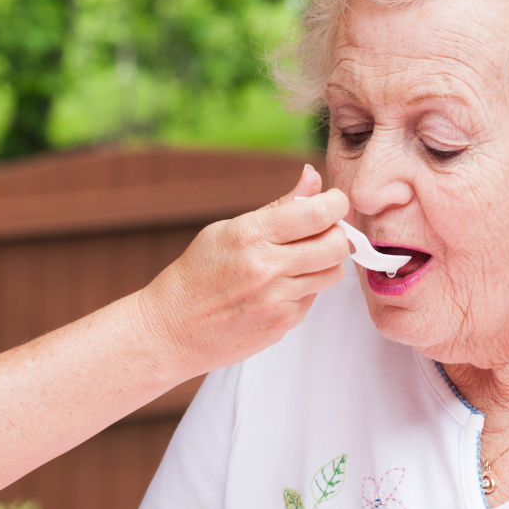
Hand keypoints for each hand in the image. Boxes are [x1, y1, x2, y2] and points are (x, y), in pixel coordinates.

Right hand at [135, 164, 350, 377]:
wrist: (171, 330)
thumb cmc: (195, 276)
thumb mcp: (227, 230)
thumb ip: (278, 207)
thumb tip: (312, 178)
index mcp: (251, 235)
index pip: (317, 213)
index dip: (336, 203)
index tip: (334, 201)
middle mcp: (268, 268)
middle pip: (336, 244)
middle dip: (337, 233)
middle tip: (323, 231)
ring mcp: (277, 300)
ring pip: (332, 273)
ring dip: (325, 262)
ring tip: (302, 259)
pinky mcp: (282, 324)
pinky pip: (313, 298)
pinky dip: (305, 288)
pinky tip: (279, 287)